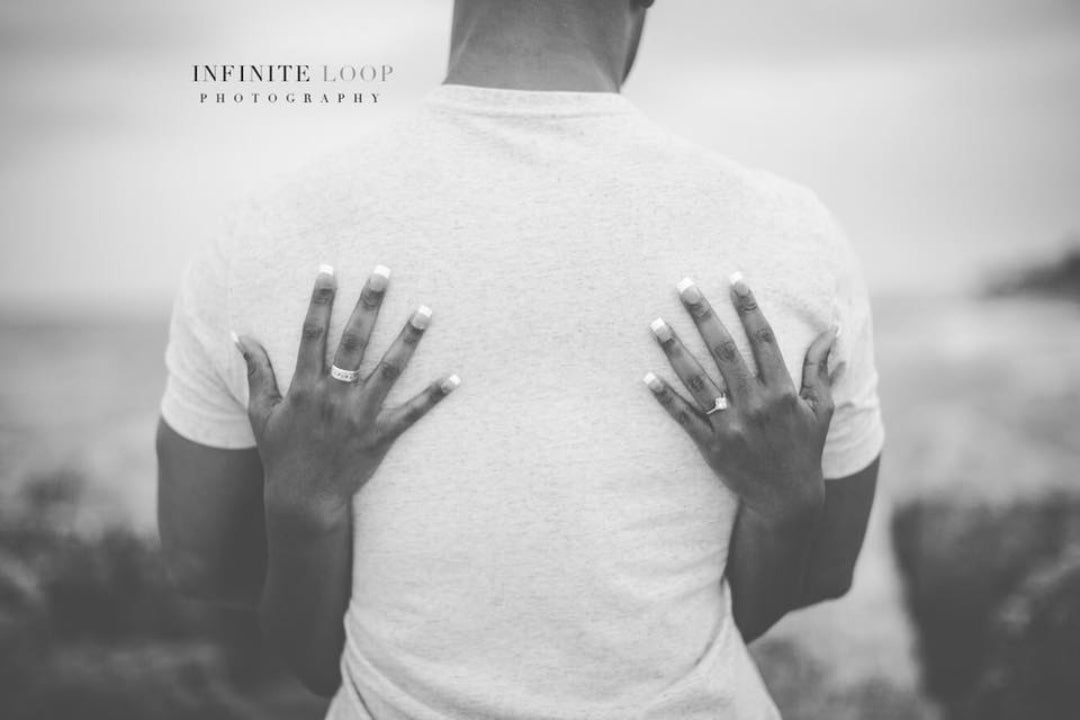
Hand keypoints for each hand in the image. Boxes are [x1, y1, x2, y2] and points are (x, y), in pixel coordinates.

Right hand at [233, 265, 460, 521]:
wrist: (302, 500)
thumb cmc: (281, 453)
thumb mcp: (260, 412)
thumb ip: (255, 371)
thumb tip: (239, 336)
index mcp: (304, 386)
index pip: (312, 333)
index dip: (320, 300)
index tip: (329, 270)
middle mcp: (333, 396)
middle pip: (354, 341)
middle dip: (369, 304)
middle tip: (384, 272)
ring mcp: (359, 416)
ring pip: (389, 370)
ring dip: (408, 339)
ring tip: (426, 310)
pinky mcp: (380, 436)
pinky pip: (412, 413)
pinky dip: (434, 396)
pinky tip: (455, 377)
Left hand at [643, 272, 837, 525]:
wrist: (787, 501)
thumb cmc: (805, 449)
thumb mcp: (821, 409)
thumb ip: (819, 369)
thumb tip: (830, 332)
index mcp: (782, 391)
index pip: (763, 339)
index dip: (749, 307)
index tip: (734, 279)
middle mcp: (756, 405)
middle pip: (725, 351)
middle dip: (703, 316)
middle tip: (684, 286)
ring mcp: (732, 426)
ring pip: (698, 381)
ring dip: (675, 350)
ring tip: (655, 323)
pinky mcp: (712, 448)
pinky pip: (684, 418)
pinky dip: (666, 398)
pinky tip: (647, 377)